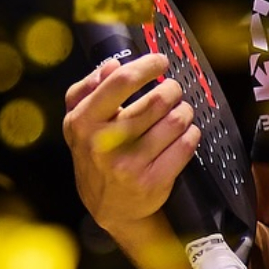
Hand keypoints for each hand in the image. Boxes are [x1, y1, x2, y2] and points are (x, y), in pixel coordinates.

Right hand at [61, 54, 197, 234]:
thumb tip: (110, 65)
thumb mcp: (77, 122)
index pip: (120, 82)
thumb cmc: (95, 154)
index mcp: (83, 122)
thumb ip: (87, 89)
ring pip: (175, 121)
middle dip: (172, 90)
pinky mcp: (152, 181)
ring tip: (180, 112)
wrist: (108, 207)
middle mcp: (104, 143)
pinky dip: (191, 134)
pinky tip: (184, 134)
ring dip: (184, 112)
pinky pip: (185, 145)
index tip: (160, 61)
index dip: (146, 66)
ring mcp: (129, 165)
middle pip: (156, 101)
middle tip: (173, 91)